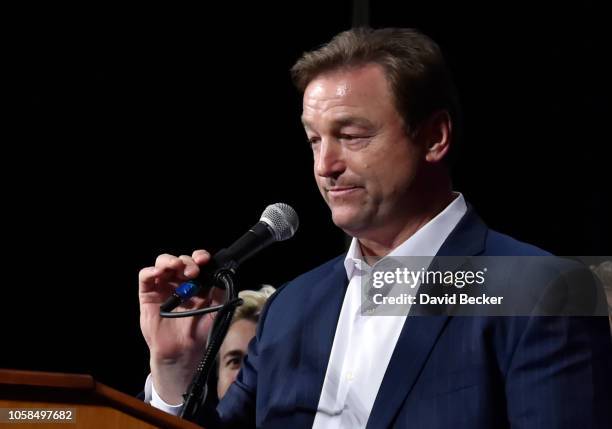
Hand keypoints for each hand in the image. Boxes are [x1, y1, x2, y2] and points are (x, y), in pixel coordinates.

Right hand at [139, 249, 223, 404]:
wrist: (183, 351)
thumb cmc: (199, 330)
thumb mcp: (215, 310)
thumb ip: (220, 292)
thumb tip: (224, 274)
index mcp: (196, 282)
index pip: (197, 262)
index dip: (201, 257)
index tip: (205, 260)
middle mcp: (179, 281)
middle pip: (181, 260)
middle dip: (188, 261)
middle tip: (194, 272)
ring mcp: (163, 286)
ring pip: (162, 262)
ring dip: (170, 261)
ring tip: (177, 267)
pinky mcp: (148, 294)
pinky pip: (145, 277)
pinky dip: (151, 271)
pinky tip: (159, 273)